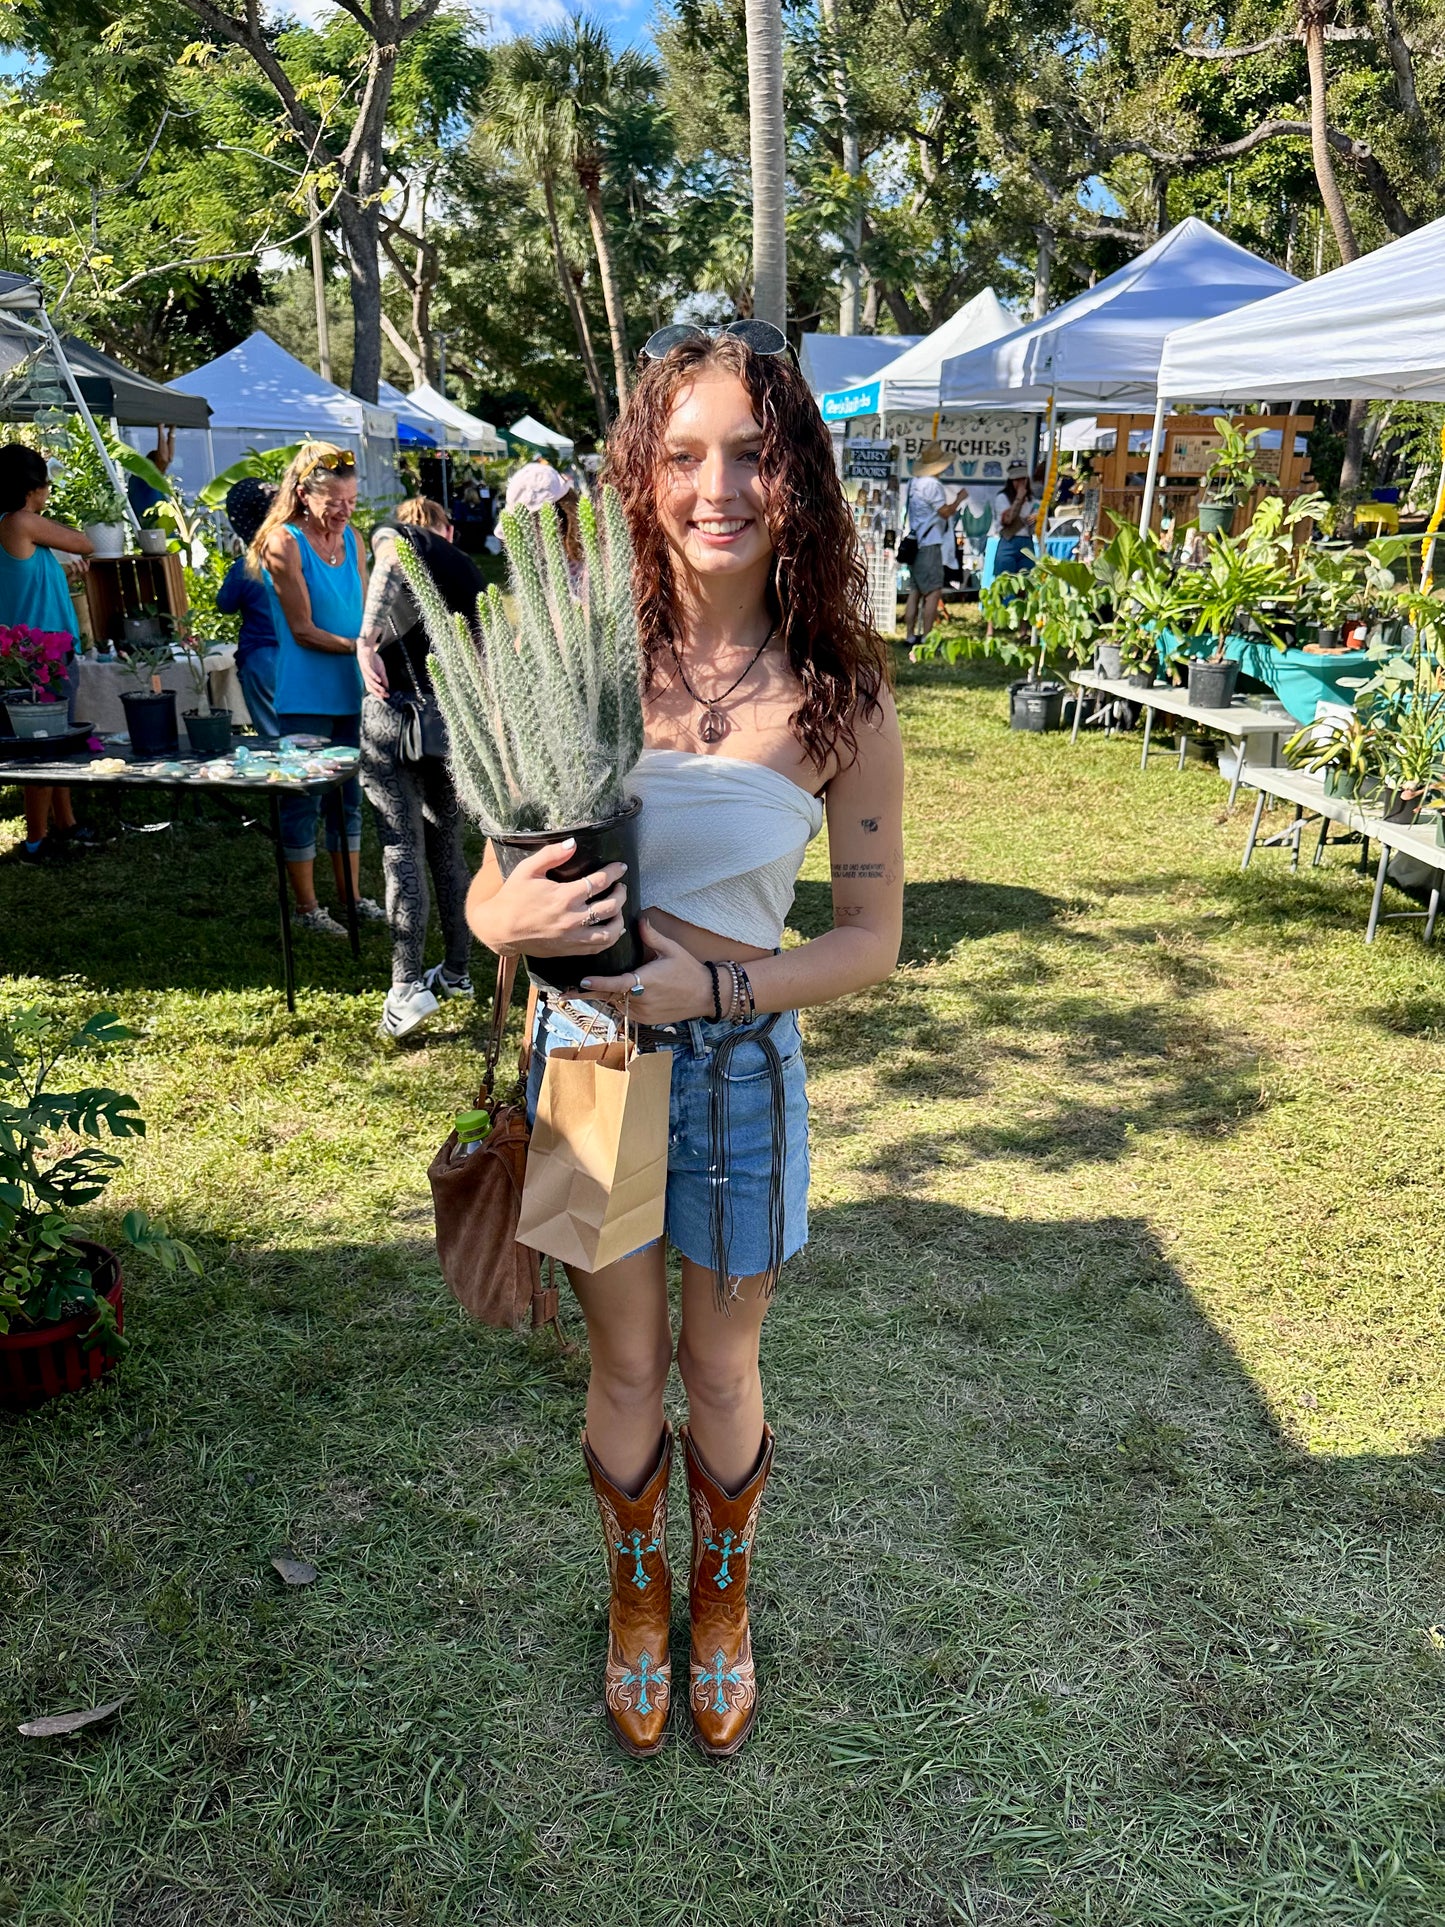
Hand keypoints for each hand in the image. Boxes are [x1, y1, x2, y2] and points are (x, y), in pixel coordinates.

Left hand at [358, 639, 388, 700]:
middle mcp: (365, 675)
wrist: (366, 646)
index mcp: (368, 677)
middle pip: (370, 686)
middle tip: (384, 696)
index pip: (372, 688)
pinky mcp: (365, 662)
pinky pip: (369, 671)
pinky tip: (379, 680)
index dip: (378, 693)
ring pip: (369, 680)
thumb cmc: (372, 659)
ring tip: (382, 690)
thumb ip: (383, 678)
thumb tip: (387, 687)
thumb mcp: (381, 669)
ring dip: (376, 686)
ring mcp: (364, 669)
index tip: (386, 697)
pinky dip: (374, 676)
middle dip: (377, 692)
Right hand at [491, 839, 628, 957]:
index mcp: (564, 896)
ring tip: (619, 908)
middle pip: (611, 906)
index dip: (614, 872)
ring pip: (610, 931)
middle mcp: (572, 918)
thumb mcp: (527, 870)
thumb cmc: (512, 897)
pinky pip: (598, 947)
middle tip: (620, 886)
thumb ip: (551, 855)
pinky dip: (610, 938)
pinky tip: (612, 929)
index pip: (600, 882)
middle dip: (621, 893)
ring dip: (619, 918)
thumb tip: (573, 843)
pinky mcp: (569, 949)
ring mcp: (572, 937)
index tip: (620, 867)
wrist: (499, 929)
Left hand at [582, 917, 713, 1023]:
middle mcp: (641, 1000)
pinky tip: (608, 997)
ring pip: (616, 1005)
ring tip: (581, 993)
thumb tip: (639, 919)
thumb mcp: (671, 949)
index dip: (598, 983)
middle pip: (610, 997)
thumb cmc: (688, 970)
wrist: (706, 995)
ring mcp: (643, 1013)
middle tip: (565, 993)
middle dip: (590, 994)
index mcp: (645, 981)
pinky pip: (626, 1012)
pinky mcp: (646, 1020)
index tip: (582, 981)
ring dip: (604, 998)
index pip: (616, 984)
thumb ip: (652, 937)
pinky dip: (617, 1004)